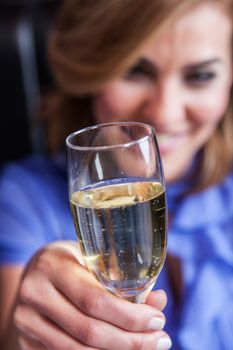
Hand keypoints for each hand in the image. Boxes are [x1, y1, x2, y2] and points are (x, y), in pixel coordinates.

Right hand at [14, 241, 171, 349]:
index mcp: (52, 266)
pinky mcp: (28, 339)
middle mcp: (35, 294)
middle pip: (88, 331)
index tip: (157, 320)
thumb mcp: (92, 258)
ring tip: (146, 346)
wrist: (34, 271)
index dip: (129, 316)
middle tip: (160, 339)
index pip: (93, 300)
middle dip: (131, 340)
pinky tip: (119, 349)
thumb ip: (122, 279)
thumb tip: (159, 300)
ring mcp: (27, 321)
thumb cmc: (70, 260)